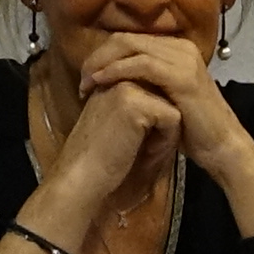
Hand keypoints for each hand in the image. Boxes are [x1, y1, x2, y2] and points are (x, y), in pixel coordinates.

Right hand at [41, 56, 188, 220]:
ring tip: (147, 152)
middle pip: (165, 95)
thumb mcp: (117, 123)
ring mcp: (127, 87)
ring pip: (172, 106)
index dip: (155, 119)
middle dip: (162, 126)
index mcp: (111, 78)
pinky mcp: (137, 104)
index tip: (139, 143)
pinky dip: (166, 140)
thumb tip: (169, 106)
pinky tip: (147, 152)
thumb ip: (137, 108)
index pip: (153, 89)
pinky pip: (173, 118)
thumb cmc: (99, 159)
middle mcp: (118, 76)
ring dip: (166, 134)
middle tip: (147, 150)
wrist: (80, 176)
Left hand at [72, 22, 253, 180]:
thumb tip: (113, 79)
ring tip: (86, 83)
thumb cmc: (192, 130)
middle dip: (97, 57)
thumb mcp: (163, 99)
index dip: (102, 56)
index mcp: (176, 50)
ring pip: (130, 46)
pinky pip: (141, 64)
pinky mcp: (182, 75)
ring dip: (102, 63)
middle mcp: (180, 48)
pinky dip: (116, 70)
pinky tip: (101, 83)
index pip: (129, 40)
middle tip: (81, 79)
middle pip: (126, 39)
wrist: (221, 147)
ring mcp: (183, 59)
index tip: (86, 79)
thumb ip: (145, 83)